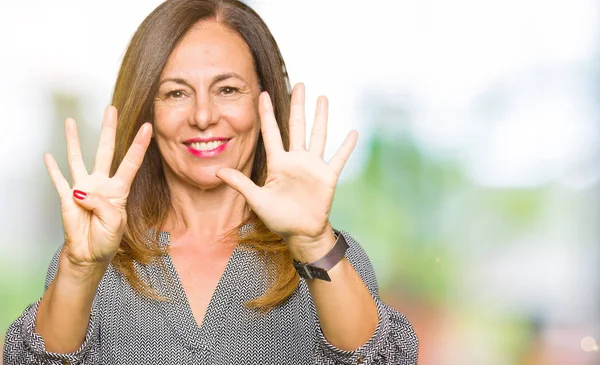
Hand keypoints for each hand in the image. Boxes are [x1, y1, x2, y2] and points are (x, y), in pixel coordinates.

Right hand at [45, 106, 151, 269]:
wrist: (90, 254)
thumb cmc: (107, 239)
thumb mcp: (115, 222)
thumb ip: (103, 205)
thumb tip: (83, 193)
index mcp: (119, 190)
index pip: (131, 162)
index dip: (139, 145)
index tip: (148, 127)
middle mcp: (102, 184)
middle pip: (106, 151)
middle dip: (108, 129)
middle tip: (111, 109)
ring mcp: (84, 188)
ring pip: (78, 158)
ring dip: (74, 140)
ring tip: (70, 122)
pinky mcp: (67, 197)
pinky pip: (58, 180)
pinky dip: (52, 169)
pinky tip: (48, 155)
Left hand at [216, 83, 356, 247]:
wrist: (300, 233)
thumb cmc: (278, 218)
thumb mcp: (257, 199)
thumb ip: (240, 183)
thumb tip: (217, 173)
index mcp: (278, 163)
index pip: (271, 132)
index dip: (267, 113)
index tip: (263, 94)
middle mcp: (296, 159)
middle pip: (297, 126)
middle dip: (298, 105)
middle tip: (300, 85)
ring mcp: (313, 166)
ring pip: (318, 135)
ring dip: (321, 117)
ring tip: (322, 98)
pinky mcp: (328, 176)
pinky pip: (339, 158)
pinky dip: (347, 146)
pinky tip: (354, 133)